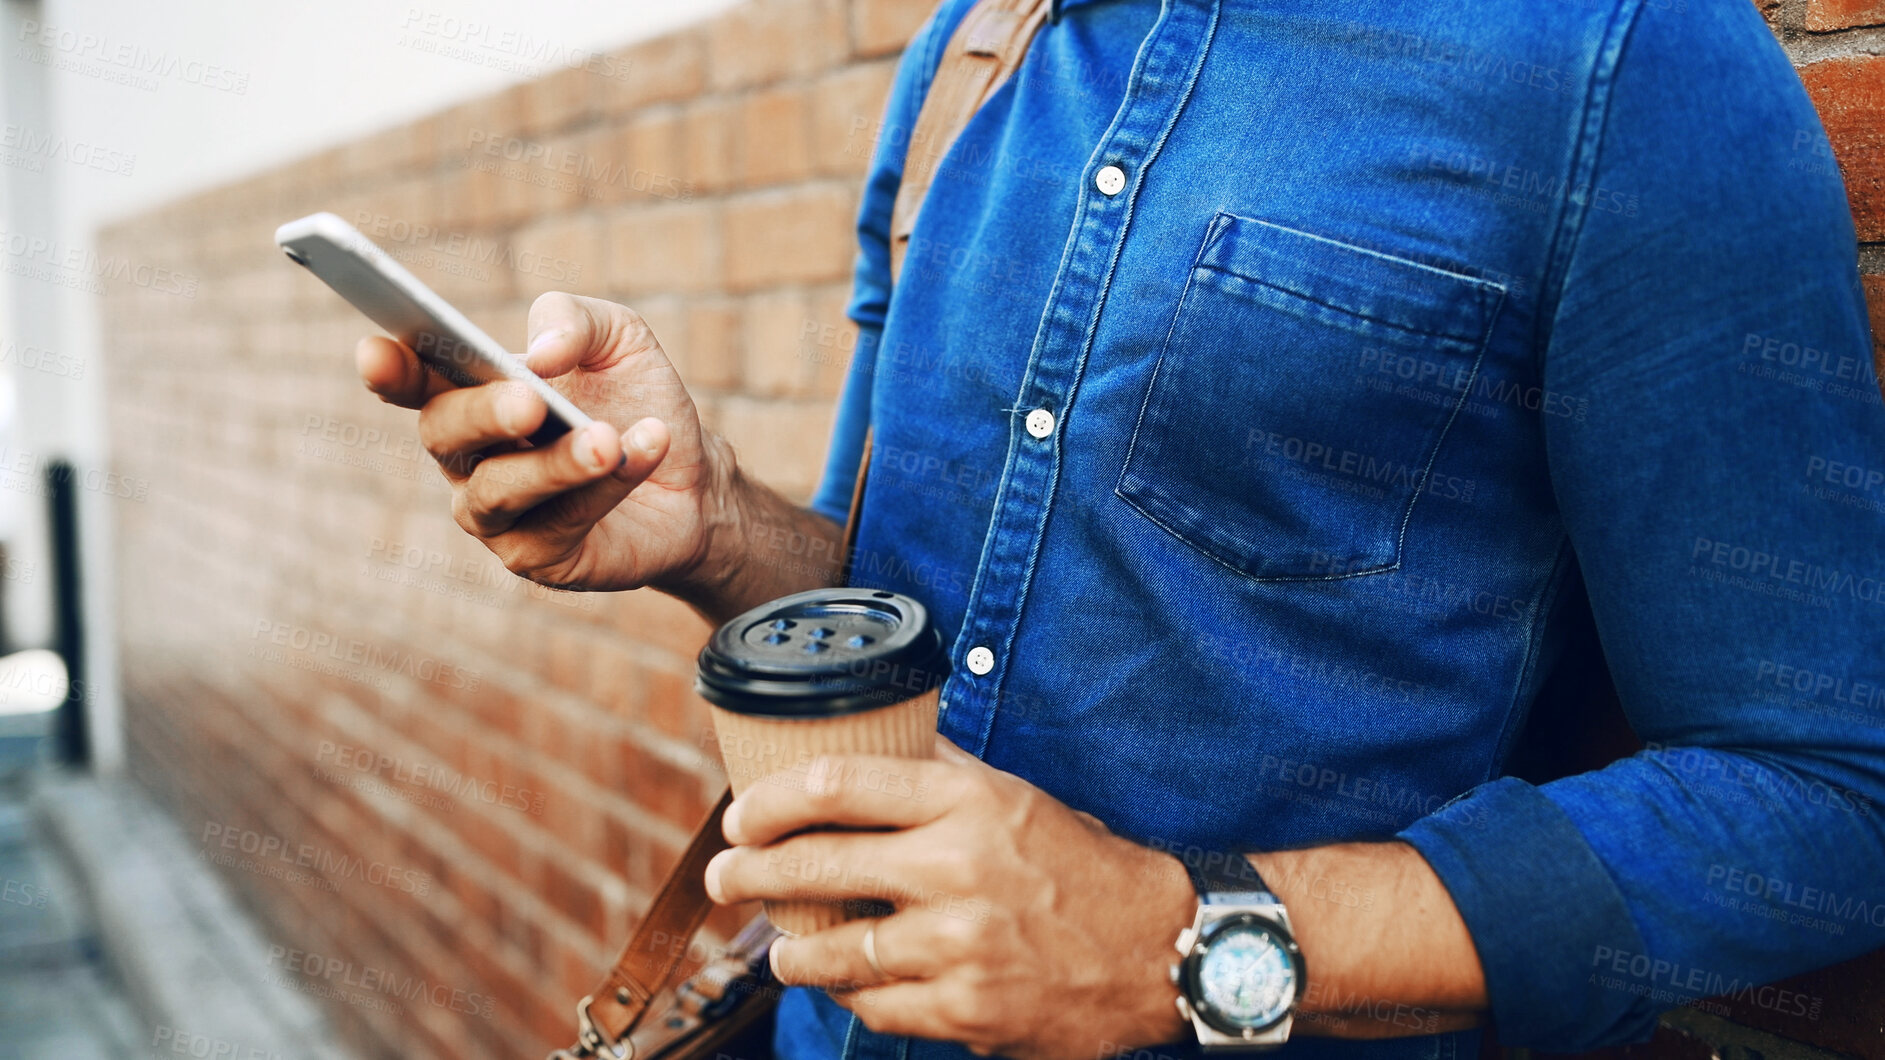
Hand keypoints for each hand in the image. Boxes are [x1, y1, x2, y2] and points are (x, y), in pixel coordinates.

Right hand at [355, 292, 734, 594]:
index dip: (390, 371)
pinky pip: (561, 522)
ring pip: (499, 490)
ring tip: (606, 440)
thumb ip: (574, 320)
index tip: (375, 352)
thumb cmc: (638, 402)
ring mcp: (497, 517)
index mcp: (471, 397)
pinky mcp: (537, 560)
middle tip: (530, 401)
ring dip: (555, 462)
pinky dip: (604, 485)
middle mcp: (469, 460)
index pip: (414, 383)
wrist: (696, 478)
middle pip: (445, 435)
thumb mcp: (617, 339)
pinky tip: (644, 450)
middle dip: (484, 414)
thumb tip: (540, 352)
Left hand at [703, 736, 1197, 1059]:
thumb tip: (864, 738)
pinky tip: (844, 986)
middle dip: (750, 875)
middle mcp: (959, 868)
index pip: (837, 784)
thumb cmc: (1078, 863)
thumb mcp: (1013, 796)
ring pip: (834, 951)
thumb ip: (939, 772)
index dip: (769, 801)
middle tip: (724, 877)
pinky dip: (851, 997)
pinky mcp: (967, 1010)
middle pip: (816, 866)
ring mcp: (961, 945)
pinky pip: (875, 1007)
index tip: (740, 817)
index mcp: (967, 801)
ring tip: (779, 949)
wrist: (1158, 946)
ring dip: (791, 951)